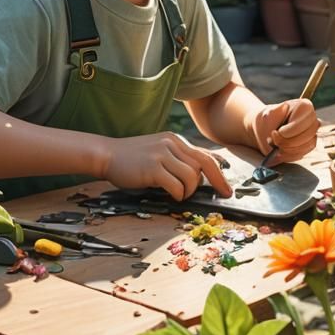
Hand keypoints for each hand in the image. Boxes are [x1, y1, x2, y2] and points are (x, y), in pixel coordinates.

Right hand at [101, 132, 231, 202]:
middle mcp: (171, 143)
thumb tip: (198, 174)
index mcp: (174, 140)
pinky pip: (176, 185)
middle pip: (204, 164)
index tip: (227, 187)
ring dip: (190, 190)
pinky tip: (171, 195)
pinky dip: (178, 194)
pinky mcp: (153, 167)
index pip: (205, 155)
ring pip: (192, 176)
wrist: (107, 154)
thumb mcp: (158, 151)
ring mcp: (162, 154)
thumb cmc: (132, 158)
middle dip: (217, 181)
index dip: (220, 172)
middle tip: (222, 195)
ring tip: (181, 194)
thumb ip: (176, 158)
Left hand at [249, 98, 317, 163]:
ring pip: (305, 146)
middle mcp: (312, 119)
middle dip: (287, 142)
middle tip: (272, 140)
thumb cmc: (268, 120)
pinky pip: (302, 153)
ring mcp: (312, 133)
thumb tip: (284, 107)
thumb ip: (274, 112)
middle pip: (306, 135)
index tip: (277, 132)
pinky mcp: (309, 145)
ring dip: (286, 149)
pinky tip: (279, 148)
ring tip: (274, 143)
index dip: (291, 130)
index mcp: (305, 106)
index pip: (305, 121)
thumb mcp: (267, 115)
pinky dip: (288, 154)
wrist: (267, 131)